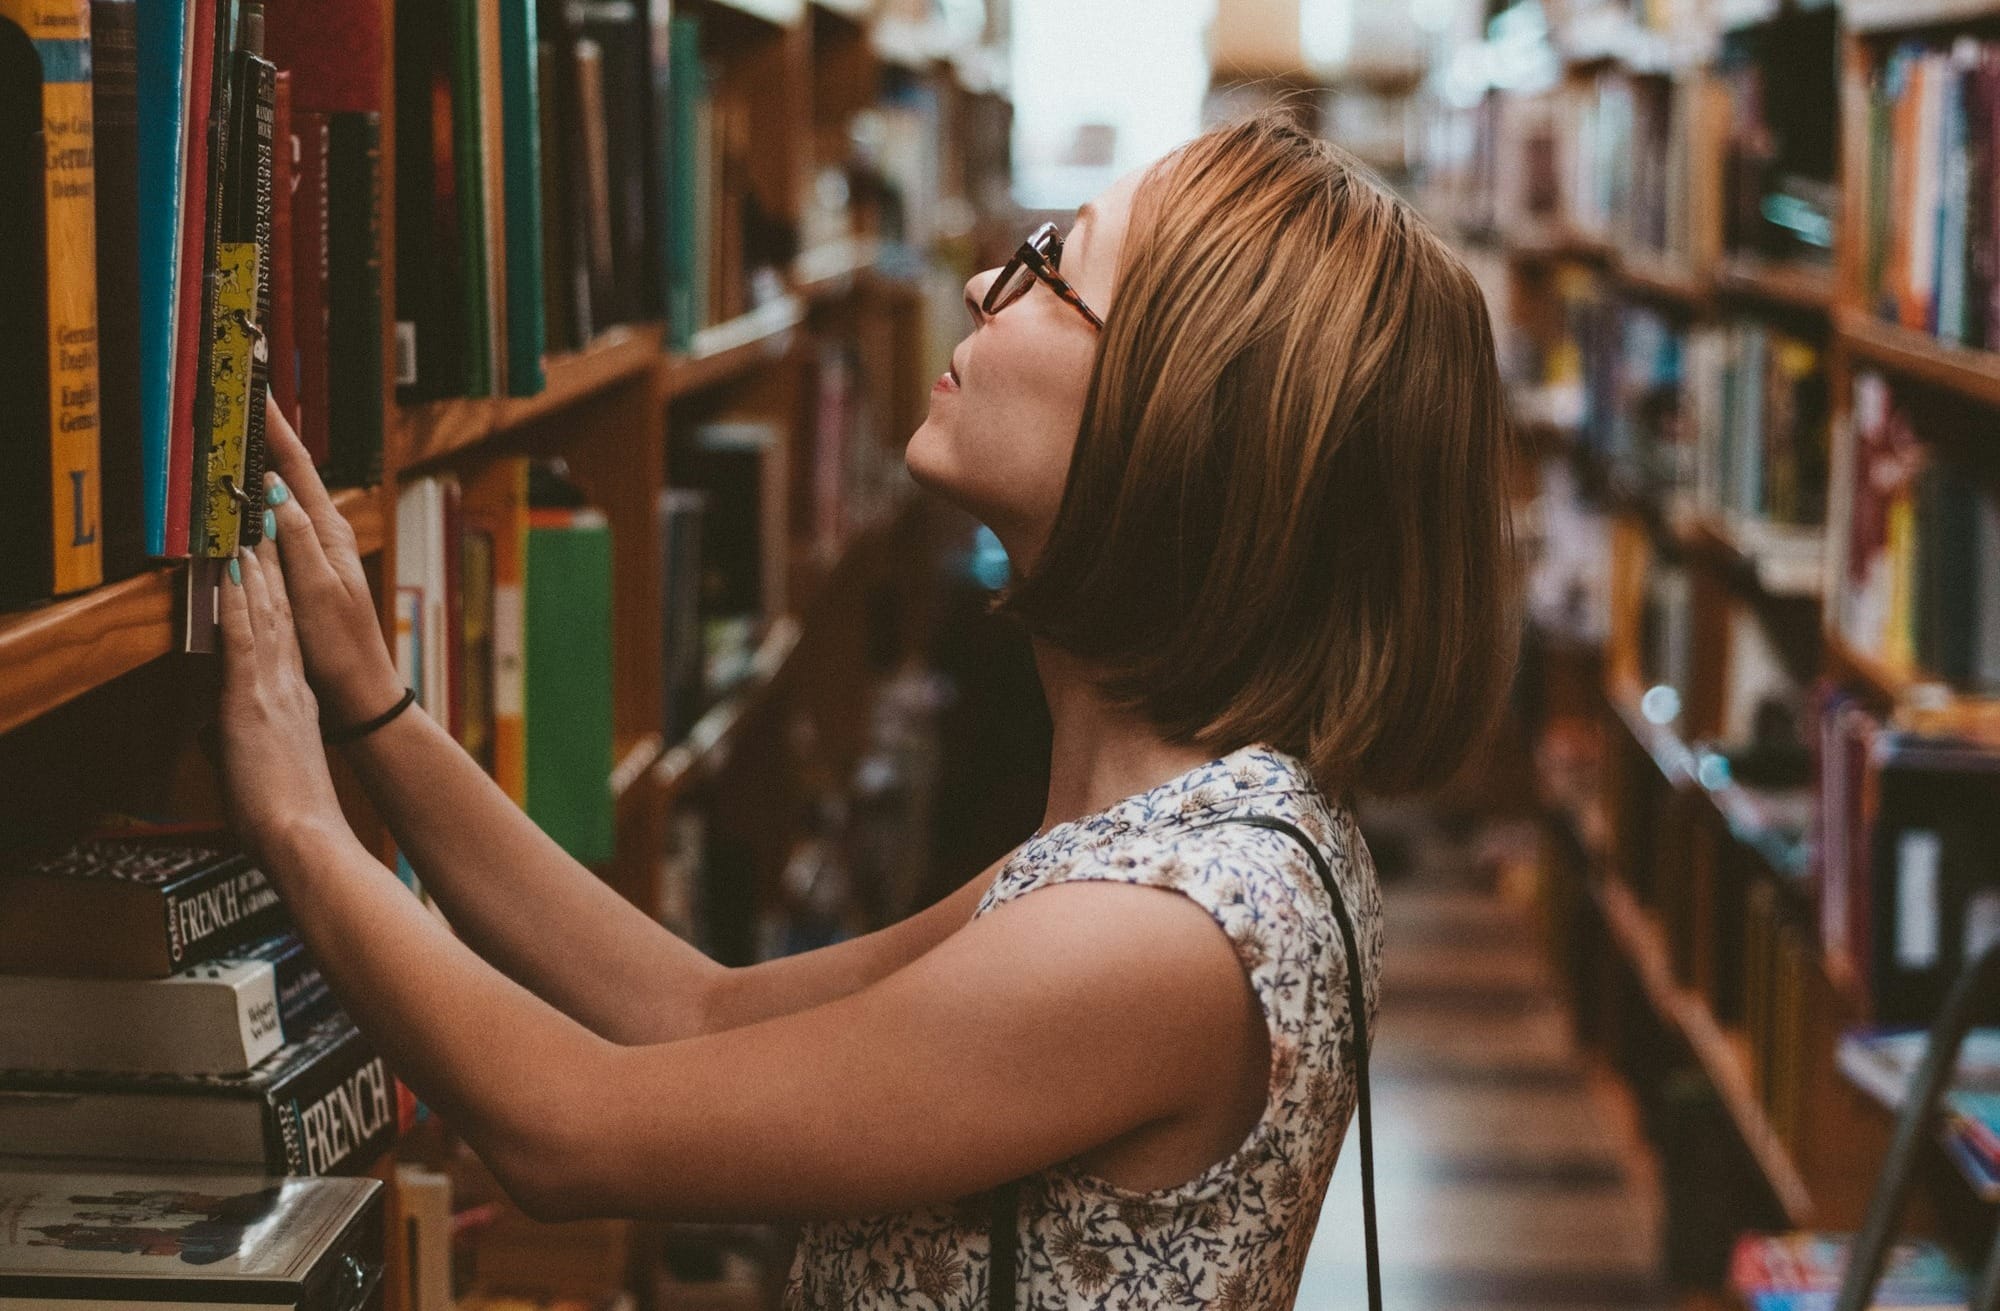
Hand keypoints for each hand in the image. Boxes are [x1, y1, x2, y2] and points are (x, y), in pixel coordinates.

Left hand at [216, 540, 350, 866]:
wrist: (306, 839)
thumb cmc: (289, 821)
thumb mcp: (263, 772)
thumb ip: (238, 746)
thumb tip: (213, 740)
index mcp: (297, 704)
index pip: (285, 638)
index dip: (278, 597)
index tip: (270, 562)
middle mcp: (290, 688)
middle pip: (280, 614)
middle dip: (270, 567)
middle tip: (264, 524)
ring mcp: (273, 690)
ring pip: (264, 616)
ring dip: (255, 570)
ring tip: (249, 530)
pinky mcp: (251, 701)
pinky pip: (242, 640)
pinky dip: (236, 603)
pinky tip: (229, 573)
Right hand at [261, 395, 402, 726]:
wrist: (359, 691)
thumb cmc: (341, 646)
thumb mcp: (316, 590)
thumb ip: (296, 540)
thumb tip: (273, 491)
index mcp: (331, 532)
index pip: (298, 468)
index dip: (276, 428)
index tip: (257, 391)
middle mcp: (326, 534)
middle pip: (291, 473)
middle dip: (267, 435)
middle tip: (240, 398)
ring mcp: (317, 551)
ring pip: (283, 496)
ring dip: (263, 464)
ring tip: (238, 432)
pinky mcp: (306, 570)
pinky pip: (278, 524)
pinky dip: (261, 502)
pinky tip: (246, 497)